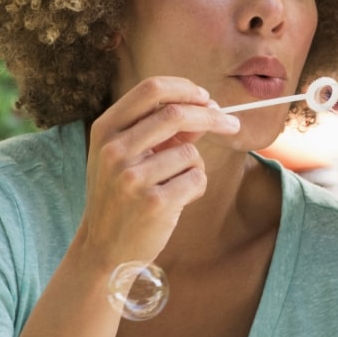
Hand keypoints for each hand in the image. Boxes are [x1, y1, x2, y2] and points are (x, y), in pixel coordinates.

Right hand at [80, 76, 239, 267]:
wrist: (105, 247)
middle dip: (212, 117)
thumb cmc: (123, 196)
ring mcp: (132, 176)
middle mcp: (114, 150)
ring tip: (174, 185)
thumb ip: (162, 132)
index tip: (208, 99)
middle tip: (232, 124)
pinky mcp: (154, 202)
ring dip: (195, 167)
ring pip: (191, 153)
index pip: (151, 89)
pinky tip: (176, 201)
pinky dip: (196, 188)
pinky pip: (197, 179)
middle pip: (176, 114)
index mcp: (105, 129)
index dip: (186, 89)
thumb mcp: (129, 157)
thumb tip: (207, 108)